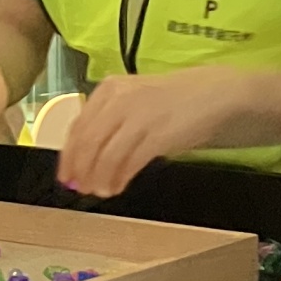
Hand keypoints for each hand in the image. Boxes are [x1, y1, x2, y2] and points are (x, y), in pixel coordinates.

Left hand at [56, 69, 231, 200]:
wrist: (215, 95)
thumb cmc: (173, 100)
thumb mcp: (134, 99)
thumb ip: (109, 120)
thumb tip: (83, 156)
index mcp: (110, 88)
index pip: (78, 126)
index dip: (68, 155)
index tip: (65, 175)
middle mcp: (120, 99)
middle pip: (88, 142)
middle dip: (80, 170)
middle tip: (79, 188)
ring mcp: (139, 116)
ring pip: (106, 155)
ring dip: (99, 178)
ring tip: (100, 191)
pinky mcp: (158, 135)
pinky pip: (130, 163)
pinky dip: (119, 178)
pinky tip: (118, 187)